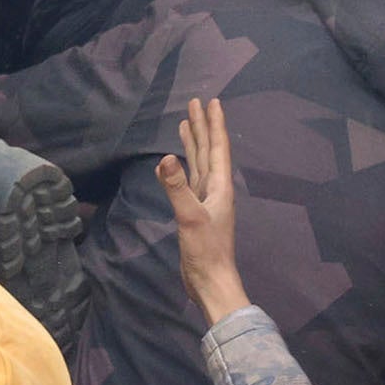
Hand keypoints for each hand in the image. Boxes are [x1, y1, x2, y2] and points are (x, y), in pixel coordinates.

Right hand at [156, 98, 247, 323]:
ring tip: (187, 124)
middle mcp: (214, 190)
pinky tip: (173, 161)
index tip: (211, 102)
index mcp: (219, 188)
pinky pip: (187, 179)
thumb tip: (164, 157)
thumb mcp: (190, 217)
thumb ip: (177, 187)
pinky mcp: (193, 211)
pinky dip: (180, 165)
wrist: (210, 282)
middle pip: (208, 151)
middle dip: (202, 128)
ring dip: (193, 143)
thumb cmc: (206, 250)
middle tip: (196, 103)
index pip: (217, 149)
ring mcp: (204, 200)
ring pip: (198, 163)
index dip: (214, 125)